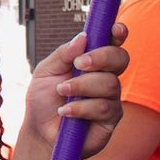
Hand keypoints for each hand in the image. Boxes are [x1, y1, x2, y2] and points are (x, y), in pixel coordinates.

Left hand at [22, 24, 128, 157]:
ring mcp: (111, 97)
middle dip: (101, 58)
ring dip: (82, 86)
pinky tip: (66, 111)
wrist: (40, 131)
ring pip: (110, 84)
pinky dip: (81, 107)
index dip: (117, 33)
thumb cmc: (44, 99)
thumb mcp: (46, 71)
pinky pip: (104, 107)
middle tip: (78, 64)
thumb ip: (64, 53)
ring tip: (62, 92)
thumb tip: (83, 38)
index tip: (114, 29)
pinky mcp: (111, 118)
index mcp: (92, 60)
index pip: (112, 43)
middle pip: (120, 59)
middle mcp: (105, 76)